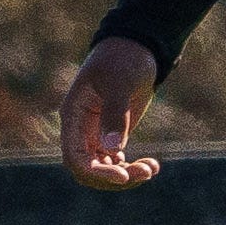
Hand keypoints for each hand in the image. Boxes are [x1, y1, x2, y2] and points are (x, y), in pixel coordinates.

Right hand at [59, 39, 163, 192]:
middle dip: (114, 177)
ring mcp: (96, 133)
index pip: (75, 157)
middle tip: (145, 173)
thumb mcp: (120, 83)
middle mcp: (80, 130)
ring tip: (151, 169)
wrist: (137, 47)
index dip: (95, 172)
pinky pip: (116, 161)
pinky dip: (132, 168)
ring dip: (126, 175)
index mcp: (73, 116)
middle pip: (88, 169)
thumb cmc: (124, 59)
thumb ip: (115, 114)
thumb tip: (112, 150)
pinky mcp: (113, 134)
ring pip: (103, 168)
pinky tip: (152, 165)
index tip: (123, 176)